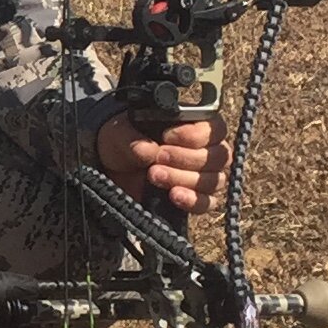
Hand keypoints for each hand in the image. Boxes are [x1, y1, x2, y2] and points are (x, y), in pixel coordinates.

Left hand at [97, 109, 228, 214]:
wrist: (110, 168)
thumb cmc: (122, 141)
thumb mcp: (119, 133)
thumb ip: (132, 138)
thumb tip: (148, 150)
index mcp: (195, 125)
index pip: (216, 129)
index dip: (195, 135)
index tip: (167, 136)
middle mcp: (206, 150)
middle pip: (218, 157)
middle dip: (186, 158)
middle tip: (158, 157)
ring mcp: (203, 176)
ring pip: (213, 180)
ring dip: (183, 178)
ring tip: (154, 175)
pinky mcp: (195, 198)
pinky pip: (207, 203)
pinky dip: (192, 200)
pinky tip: (174, 195)